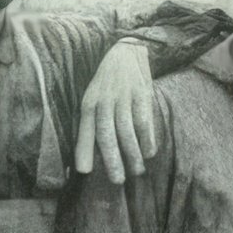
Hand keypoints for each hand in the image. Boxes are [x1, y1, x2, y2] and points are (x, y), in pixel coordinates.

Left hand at [73, 40, 156, 183]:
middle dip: (112, 159)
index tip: (84, 171)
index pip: (86, 129)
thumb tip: (83, 158)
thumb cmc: (106, 85)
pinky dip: (147, 139)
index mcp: (90, 103)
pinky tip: (149, 153)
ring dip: (132, 154)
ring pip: (127, 131)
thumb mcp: (92, 100)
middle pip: (107, 134)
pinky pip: (144, 121)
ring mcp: (124, 98)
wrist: (125, 51)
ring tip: (136, 171)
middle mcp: (105, 101)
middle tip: (117, 181)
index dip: (84, 149)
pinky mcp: (141, 95)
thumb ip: (88, 126)